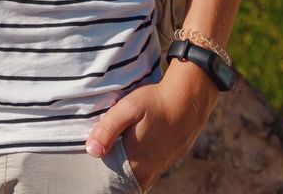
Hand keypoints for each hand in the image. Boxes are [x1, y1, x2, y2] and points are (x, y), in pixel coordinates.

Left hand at [82, 60, 217, 190]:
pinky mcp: (165, 163)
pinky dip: (136, 162)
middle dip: (110, 169)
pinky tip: (133, 145)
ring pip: (134, 176)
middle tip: (103, 149)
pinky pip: (145, 170)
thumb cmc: (157, 103)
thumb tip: (92, 151)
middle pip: (121, 181)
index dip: (99, 171)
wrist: (189, 101)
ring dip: (123, 165)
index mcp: (136, 164)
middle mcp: (147, 173)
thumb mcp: (128, 108)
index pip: (110, 181)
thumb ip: (108, 129)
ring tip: (116, 146)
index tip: (94, 157)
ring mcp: (158, 169)